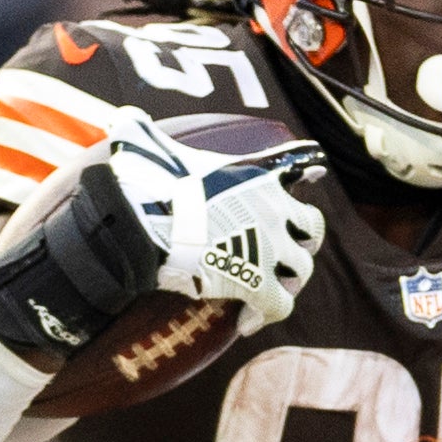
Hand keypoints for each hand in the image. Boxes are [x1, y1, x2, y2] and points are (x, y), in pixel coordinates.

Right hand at [98, 114, 328, 335]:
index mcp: (255, 177)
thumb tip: (123, 118)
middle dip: (303, 240)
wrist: (145, 224)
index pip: (297, 167)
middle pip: (312, 227)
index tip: (318, 169)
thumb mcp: (147, 144)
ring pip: (301, 270)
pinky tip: (246, 323)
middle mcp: (273, 211)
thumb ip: (142, 131)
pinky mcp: (259, 284)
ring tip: (268, 292)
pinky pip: (278, 306)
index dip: (308, 169)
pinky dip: (265, 315)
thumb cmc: (146, 183)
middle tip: (285, 252)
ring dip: (287, 281)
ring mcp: (271, 249)